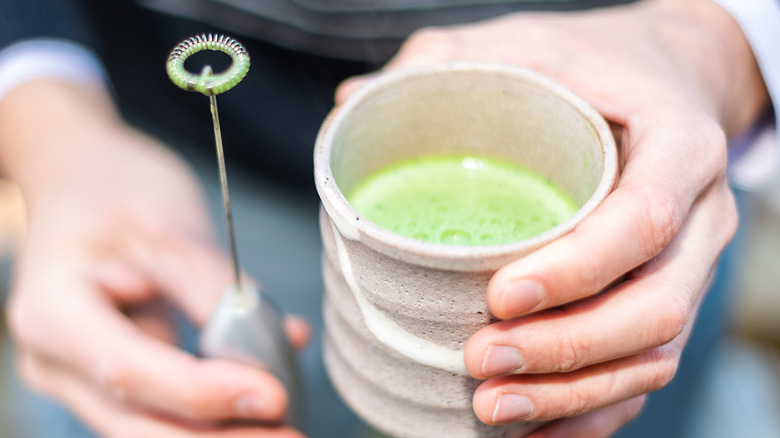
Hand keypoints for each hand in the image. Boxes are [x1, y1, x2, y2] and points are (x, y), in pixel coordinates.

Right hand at [0, 80, 307, 436]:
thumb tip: (275, 348)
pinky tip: (270, 389)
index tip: (274, 397)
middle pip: (139, 424)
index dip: (205, 394)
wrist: (79, 175)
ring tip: (287, 425)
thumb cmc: (116, 189)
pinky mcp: (117, 374)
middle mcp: (57, 361)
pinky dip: (220, 404)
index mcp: (54, 314)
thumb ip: (215, 291)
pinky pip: (169, 403)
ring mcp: (82, 375)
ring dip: (223, 430)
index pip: (132, 372)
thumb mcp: (169, 226)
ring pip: (155, 427)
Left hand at [337, 0, 768, 435]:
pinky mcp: (664, 299)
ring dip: (573, 395)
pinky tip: (531, 427)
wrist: (662, 82)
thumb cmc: (592, 64)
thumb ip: (447, 62)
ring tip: (492, 408)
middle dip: (567, 350)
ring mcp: (688, 267)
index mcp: (678, 145)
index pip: (643, 219)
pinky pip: (642, 373)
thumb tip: (352, 108)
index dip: (577, 270)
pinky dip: (591, 413)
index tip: (498, 296)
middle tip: (480, 361)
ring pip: (652, 356)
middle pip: (656, 308)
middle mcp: (698, 217)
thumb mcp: (529, 41)